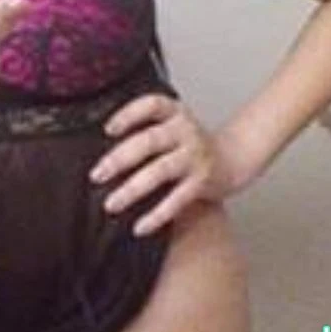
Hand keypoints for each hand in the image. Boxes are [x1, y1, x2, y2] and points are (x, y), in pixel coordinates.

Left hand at [88, 92, 239, 236]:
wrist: (233, 158)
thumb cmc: (190, 144)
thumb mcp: (172, 126)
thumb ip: (145, 131)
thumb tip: (101, 154)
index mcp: (175, 113)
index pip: (151, 105)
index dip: (128, 115)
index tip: (108, 130)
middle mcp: (186, 131)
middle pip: (149, 141)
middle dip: (120, 159)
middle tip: (97, 175)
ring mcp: (195, 156)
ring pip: (160, 171)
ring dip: (132, 189)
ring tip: (111, 204)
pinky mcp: (203, 182)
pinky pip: (177, 200)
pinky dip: (157, 215)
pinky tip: (140, 226)